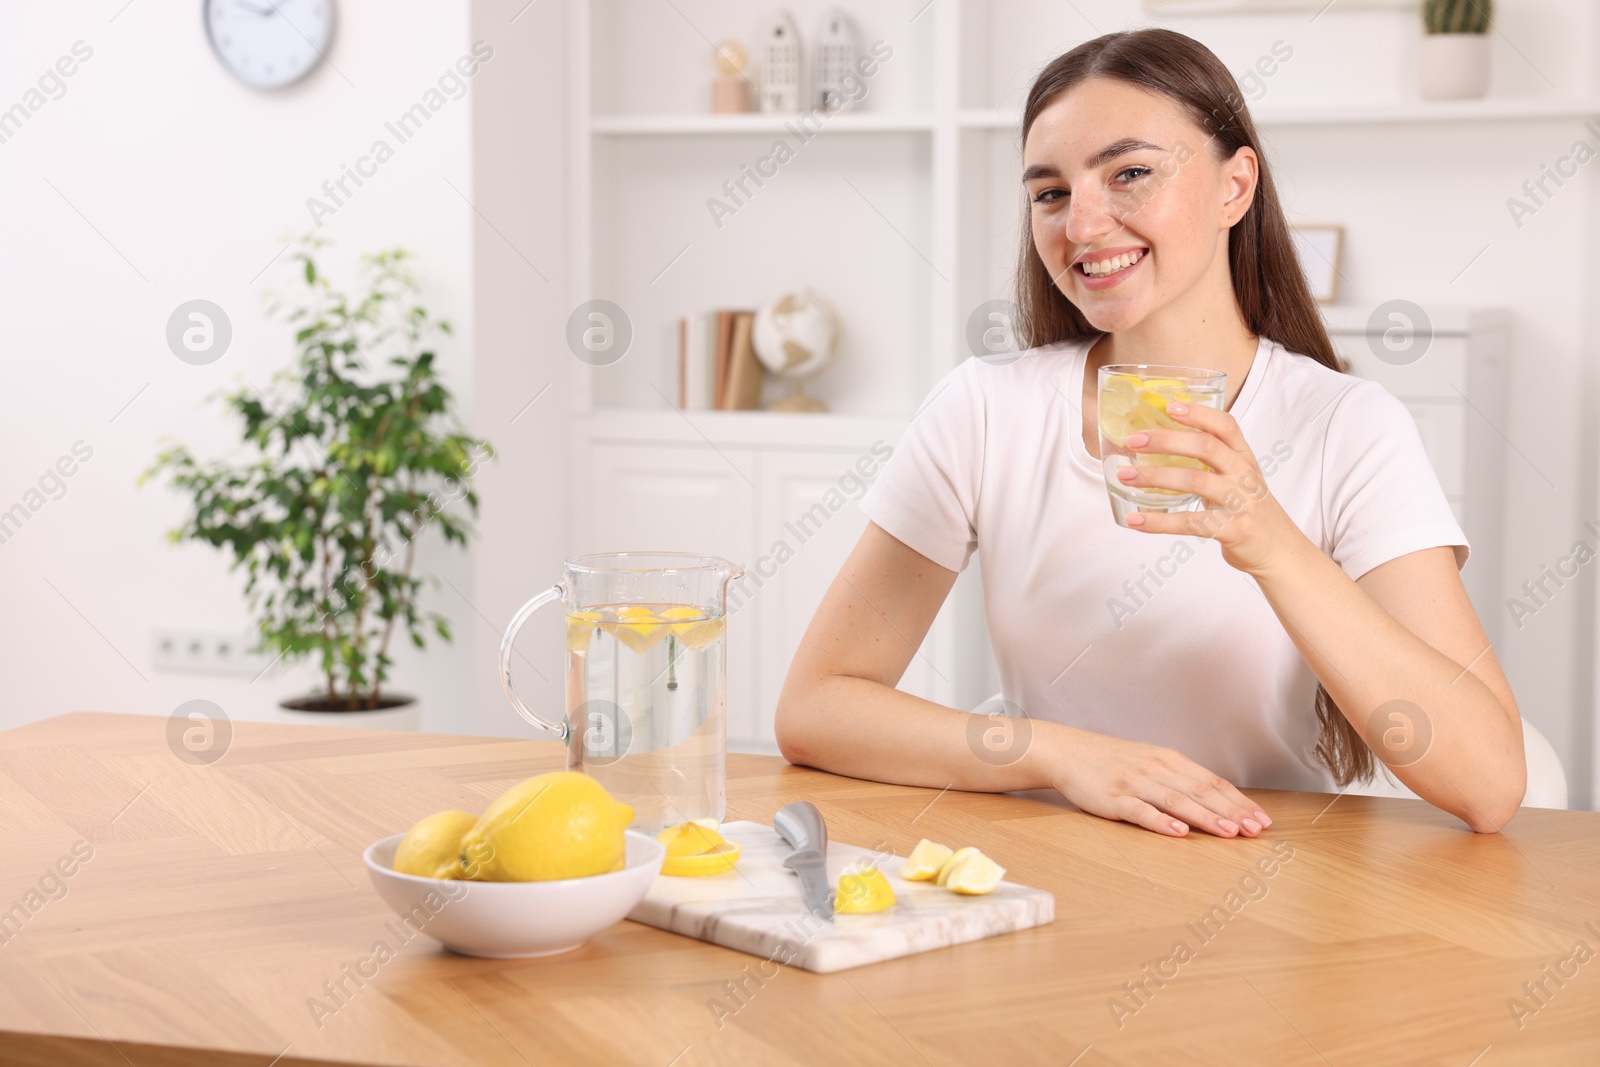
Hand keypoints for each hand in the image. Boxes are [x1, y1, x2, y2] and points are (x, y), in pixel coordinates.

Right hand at [1040, 725, 1270, 837]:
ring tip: (1229, 832)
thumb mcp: (1150, 762)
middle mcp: (1156, 769)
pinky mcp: (1114, 798)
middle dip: (1232, 811)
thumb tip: (1215, 800)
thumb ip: (1179, 779)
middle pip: (1201, 791)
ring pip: (1177, 801)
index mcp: (1169, 760)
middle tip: (1256, 829)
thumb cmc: (1113, 761)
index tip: (1261, 819)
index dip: (1239, 801)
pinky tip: (1179, 831)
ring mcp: (1135, 783)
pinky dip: (1162, 821)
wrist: (1069, 751)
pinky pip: (1141, 811)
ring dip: (1206, 817)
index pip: (1212, 782)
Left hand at [1114, 400, 1305, 575]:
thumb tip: (1164, 442)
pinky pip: (1190, 523)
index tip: (1170, 405)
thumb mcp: (1240, 479)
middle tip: (1133, 441)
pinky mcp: (1232, 529)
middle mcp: (1244, 476)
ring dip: (1155, 476)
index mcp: (1244, 459)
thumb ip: (1214, 461)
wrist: (1280, 552)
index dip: (1199, 413)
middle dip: (1166, 440)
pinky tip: (1135, 520)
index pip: (1226, 426)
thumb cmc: (1251, 511)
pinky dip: (1159, 522)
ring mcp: (1240, 502)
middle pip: (1206, 447)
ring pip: (1196, 481)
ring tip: (1125, 476)